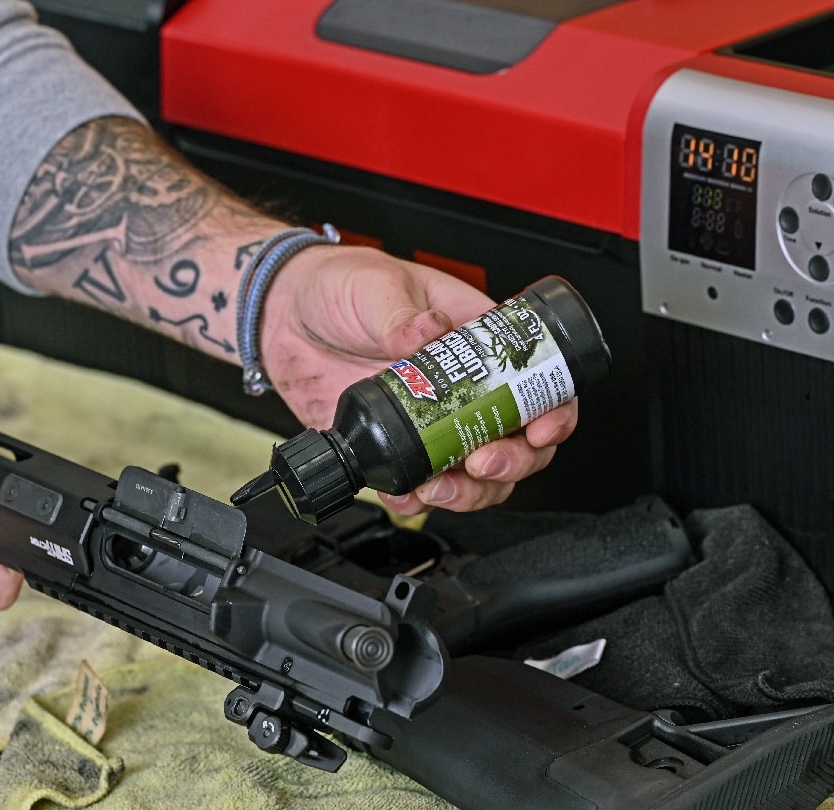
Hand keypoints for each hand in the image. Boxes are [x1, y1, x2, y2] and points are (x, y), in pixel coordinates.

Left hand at [259, 245, 578, 516]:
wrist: (282, 316)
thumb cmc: (339, 286)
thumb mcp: (377, 286)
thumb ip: (403, 314)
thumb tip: (427, 338)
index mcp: (475, 341)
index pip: (536, 382)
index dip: (552, 412)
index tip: (538, 429)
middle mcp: (464, 387)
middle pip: (518, 440)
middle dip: (511, 462)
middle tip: (482, 461)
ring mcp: (432, 421)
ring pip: (478, 474)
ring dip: (471, 491)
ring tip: (443, 487)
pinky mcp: (395, 445)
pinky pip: (422, 483)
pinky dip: (419, 498)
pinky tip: (407, 493)